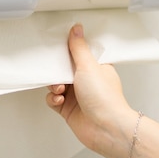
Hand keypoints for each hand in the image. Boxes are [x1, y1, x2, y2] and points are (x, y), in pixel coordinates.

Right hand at [46, 24, 135, 157]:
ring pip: (56, 83)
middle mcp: (87, 81)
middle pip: (64, 68)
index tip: (58, 45)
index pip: (80, 53)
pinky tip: (59, 99)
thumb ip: (79, 48)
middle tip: (57, 70)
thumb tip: (76, 29)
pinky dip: (53, 98)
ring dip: (54, 84)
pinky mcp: (68, 109)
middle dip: (57, 69)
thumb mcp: (89, 66)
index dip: (69, 50)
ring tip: (60, 88)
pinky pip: (53, 99)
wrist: (105, 128)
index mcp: (96, 67)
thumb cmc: (104, 98)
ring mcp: (77, 96)